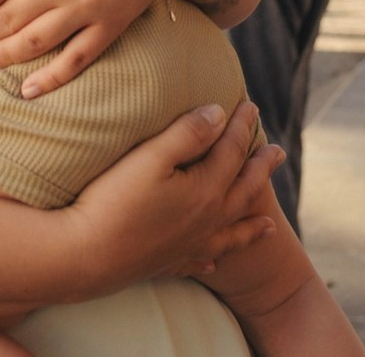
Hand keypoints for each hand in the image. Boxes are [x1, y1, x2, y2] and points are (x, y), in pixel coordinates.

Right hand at [70, 102, 283, 288]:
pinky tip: (216, 260)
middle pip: (243, 190)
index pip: (231, 151)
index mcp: (205, 191)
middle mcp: (207, 220)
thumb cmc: (114, 199)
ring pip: (232, 231)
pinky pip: (204, 260)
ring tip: (271, 222)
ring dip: (252, 222)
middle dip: (261, 168)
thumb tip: (219, 113)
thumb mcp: (150, 156)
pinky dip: (216, 257)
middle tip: (277, 151)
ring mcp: (190, 244)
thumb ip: (187, 133)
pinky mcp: (170, 261)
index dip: (241, 125)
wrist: (87, 253)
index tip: (250, 104)